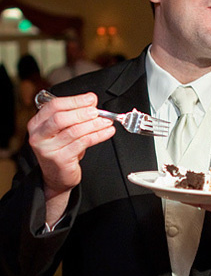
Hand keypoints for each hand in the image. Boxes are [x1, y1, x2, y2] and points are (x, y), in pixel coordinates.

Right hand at [27, 92, 115, 222]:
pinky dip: (98, 135)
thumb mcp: (64, 130)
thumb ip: (75, 115)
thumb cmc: (62, 149)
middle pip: (61, 118)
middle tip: (98, 111)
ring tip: (107, 121)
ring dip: (94, 124)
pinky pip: (83, 143)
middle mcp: (39, 135)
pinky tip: (107, 132)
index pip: (54, 106)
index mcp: (37, 123)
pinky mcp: (60, 159)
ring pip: (74, 131)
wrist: (57, 176)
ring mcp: (48, 148)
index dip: (75, 101)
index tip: (90, 99)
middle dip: (82, 112)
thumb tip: (91, 101)